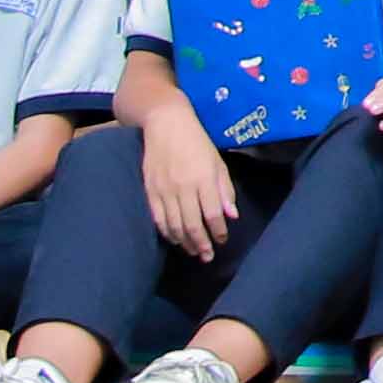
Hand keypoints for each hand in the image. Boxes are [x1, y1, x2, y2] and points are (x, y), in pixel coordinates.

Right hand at [140, 110, 241, 254]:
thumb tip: (231, 216)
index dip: (218, 231)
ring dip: (185, 242)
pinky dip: (167, 233)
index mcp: (203, 179)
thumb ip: (225, 190)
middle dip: (201, 244)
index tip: (222, 241)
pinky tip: (175, 240)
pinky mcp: (150, 191)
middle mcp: (183, 187)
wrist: (166, 125)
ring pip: (174, 226)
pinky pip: (158, 219)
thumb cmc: (197, 143)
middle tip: (208, 256)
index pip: (212, 214)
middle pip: (192, 224)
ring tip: (194, 252)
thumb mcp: (218, 162)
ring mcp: (164, 191)